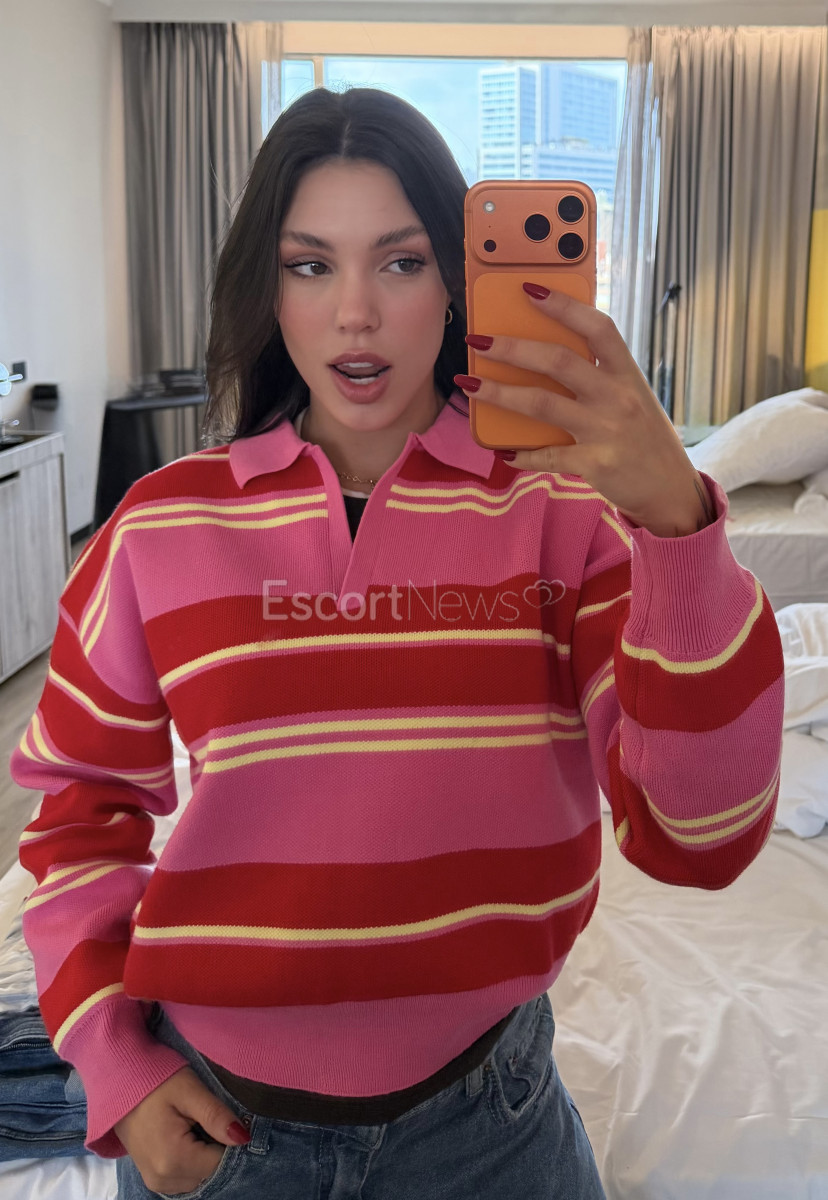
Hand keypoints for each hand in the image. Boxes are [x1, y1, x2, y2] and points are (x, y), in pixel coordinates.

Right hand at [114, 1066, 249, 1195]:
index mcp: (174, 1159)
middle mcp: (164, 1179)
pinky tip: (190, 1137)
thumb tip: (244, 1138)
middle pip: (211, 1173)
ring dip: (207, 1156)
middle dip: (219, 1149)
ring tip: (198, 1125)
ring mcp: (156, 1183)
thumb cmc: (154, 1081)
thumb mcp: (189, 1091)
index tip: (232, 1120)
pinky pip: (186, 1178)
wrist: (117, 1083)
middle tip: (214, 1119)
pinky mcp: (153, 1179)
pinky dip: (195, 1161)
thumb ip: (216, 1116)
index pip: (222, 1164)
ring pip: (200, 1177)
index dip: (233, 1143)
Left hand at [454, 285, 715, 537]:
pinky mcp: (595, 464)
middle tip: (478, 341)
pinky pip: (548, 456)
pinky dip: (522, 454)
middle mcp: (618, 397)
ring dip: (500, 393)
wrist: (670, 488)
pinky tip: (502, 451)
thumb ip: (598, 376)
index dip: (564, 306)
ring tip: (470, 385)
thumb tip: (542, 355)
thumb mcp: (631, 396)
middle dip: (513, 348)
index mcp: (627, 373)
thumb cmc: (643, 436)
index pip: (597, 328)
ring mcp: (606, 431)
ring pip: (542, 404)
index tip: (529, 289)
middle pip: (559, 361)